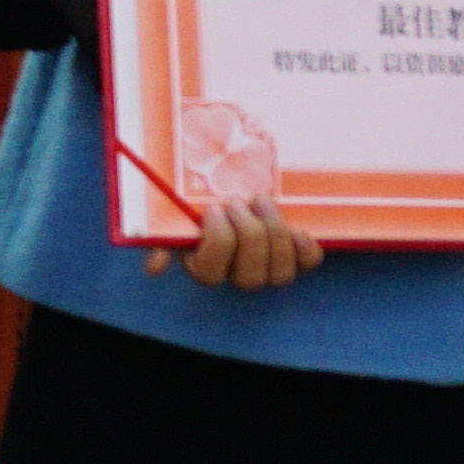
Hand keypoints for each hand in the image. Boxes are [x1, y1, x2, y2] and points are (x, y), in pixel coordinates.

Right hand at [145, 196, 322, 292]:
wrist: (235, 187)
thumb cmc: (200, 202)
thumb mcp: (176, 216)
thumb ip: (161, 236)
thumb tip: (155, 268)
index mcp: (204, 267)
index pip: (212, 272)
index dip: (218, 240)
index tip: (213, 208)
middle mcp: (237, 275)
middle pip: (250, 276)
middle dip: (249, 233)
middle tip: (239, 201)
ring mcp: (269, 269)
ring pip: (279, 274)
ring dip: (274, 233)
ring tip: (262, 201)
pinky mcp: (296, 258)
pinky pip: (308, 264)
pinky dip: (306, 249)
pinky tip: (298, 229)